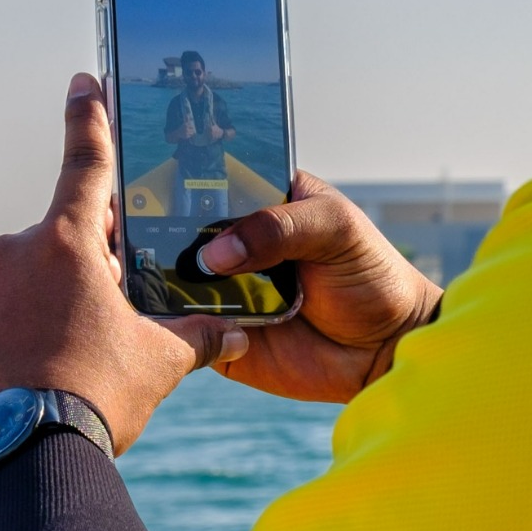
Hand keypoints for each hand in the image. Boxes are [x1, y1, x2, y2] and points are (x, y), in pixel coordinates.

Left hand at [0, 73, 242, 450]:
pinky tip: (25, 382)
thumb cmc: (99, 399)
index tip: (84, 79)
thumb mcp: (160, 363)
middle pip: (57, 248)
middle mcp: (10, 255)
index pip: (86, 162)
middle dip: (80, 276)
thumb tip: (242, 336)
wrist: (27, 463)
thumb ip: (199, 336)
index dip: (89, 117)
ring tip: (62, 368)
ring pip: (16, 288)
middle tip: (101, 329)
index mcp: (66, 243)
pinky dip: (3, 343)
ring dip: (38, 312)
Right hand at [173, 171, 441, 404]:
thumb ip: (281, 227)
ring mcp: (226, 292)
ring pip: (176, 281)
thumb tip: (217, 251)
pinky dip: (179, 326)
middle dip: (162, 233)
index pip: (212, 183)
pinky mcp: (223, 337)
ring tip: (154, 272)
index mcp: (262, 203)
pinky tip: (176, 315)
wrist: (386, 348)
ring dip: (165, 279)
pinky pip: (189, 331)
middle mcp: (236, 246)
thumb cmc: (370, 275)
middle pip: (183, 233)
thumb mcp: (335, 228)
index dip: (183, 182)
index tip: (154, 182)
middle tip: (145, 232)